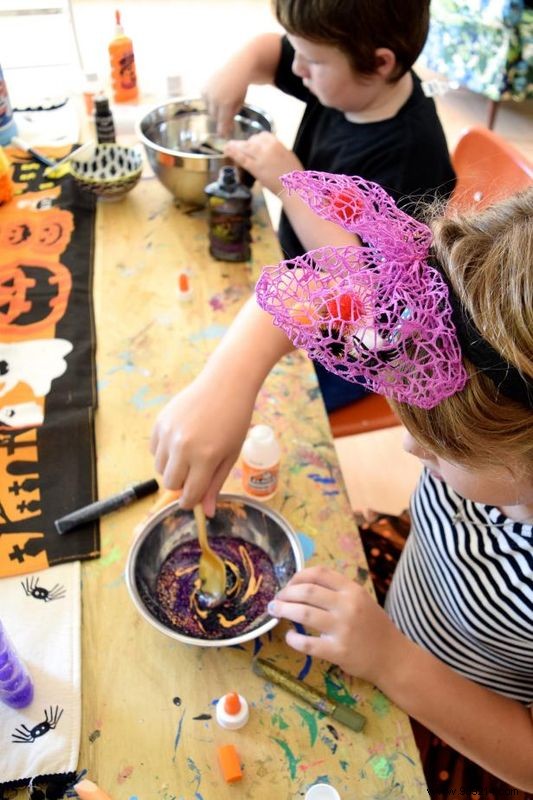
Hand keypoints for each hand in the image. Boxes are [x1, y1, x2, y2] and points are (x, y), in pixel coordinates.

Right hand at [150, 370, 255, 515]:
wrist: (225, 384)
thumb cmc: (234, 420)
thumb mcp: (230, 455)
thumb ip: (215, 485)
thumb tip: (206, 512)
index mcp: (205, 458)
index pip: (188, 495)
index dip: (191, 501)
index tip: (194, 498)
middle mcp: (183, 447)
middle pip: (170, 484)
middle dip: (182, 484)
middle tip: (195, 472)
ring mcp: (169, 434)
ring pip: (160, 468)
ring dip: (173, 468)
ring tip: (190, 453)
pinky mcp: (160, 422)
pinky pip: (155, 450)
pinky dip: (165, 452)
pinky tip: (181, 440)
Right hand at [203, 67, 248, 137]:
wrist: (237, 67)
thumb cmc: (239, 87)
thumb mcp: (238, 104)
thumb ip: (230, 118)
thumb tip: (223, 132)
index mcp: (225, 103)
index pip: (222, 122)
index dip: (223, 130)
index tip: (224, 136)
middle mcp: (214, 98)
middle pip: (214, 116)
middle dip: (221, 116)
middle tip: (228, 110)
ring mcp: (207, 93)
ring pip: (209, 109)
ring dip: (215, 107)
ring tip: (225, 97)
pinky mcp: (202, 89)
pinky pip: (205, 101)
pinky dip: (210, 100)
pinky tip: (218, 92)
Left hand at [224, 132, 302, 194]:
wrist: (294, 186)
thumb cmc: (293, 173)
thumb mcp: (287, 154)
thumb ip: (276, 149)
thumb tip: (267, 149)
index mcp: (276, 142)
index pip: (262, 135)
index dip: (256, 139)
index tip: (254, 143)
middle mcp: (267, 147)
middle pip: (252, 141)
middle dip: (247, 144)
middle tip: (242, 147)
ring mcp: (260, 157)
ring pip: (245, 148)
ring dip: (236, 146)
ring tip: (227, 145)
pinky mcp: (255, 168)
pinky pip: (242, 158)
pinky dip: (233, 153)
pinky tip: (227, 150)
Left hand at [268, 566, 405, 682]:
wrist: (392, 657)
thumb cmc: (373, 627)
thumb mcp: (361, 599)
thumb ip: (337, 591)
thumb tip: (302, 584)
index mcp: (352, 590)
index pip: (319, 573)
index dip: (298, 576)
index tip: (289, 584)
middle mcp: (347, 606)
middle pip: (307, 591)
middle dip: (286, 593)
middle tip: (276, 598)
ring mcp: (342, 629)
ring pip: (304, 613)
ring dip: (284, 610)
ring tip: (274, 611)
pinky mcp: (338, 651)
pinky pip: (307, 643)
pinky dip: (293, 639)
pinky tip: (290, 636)